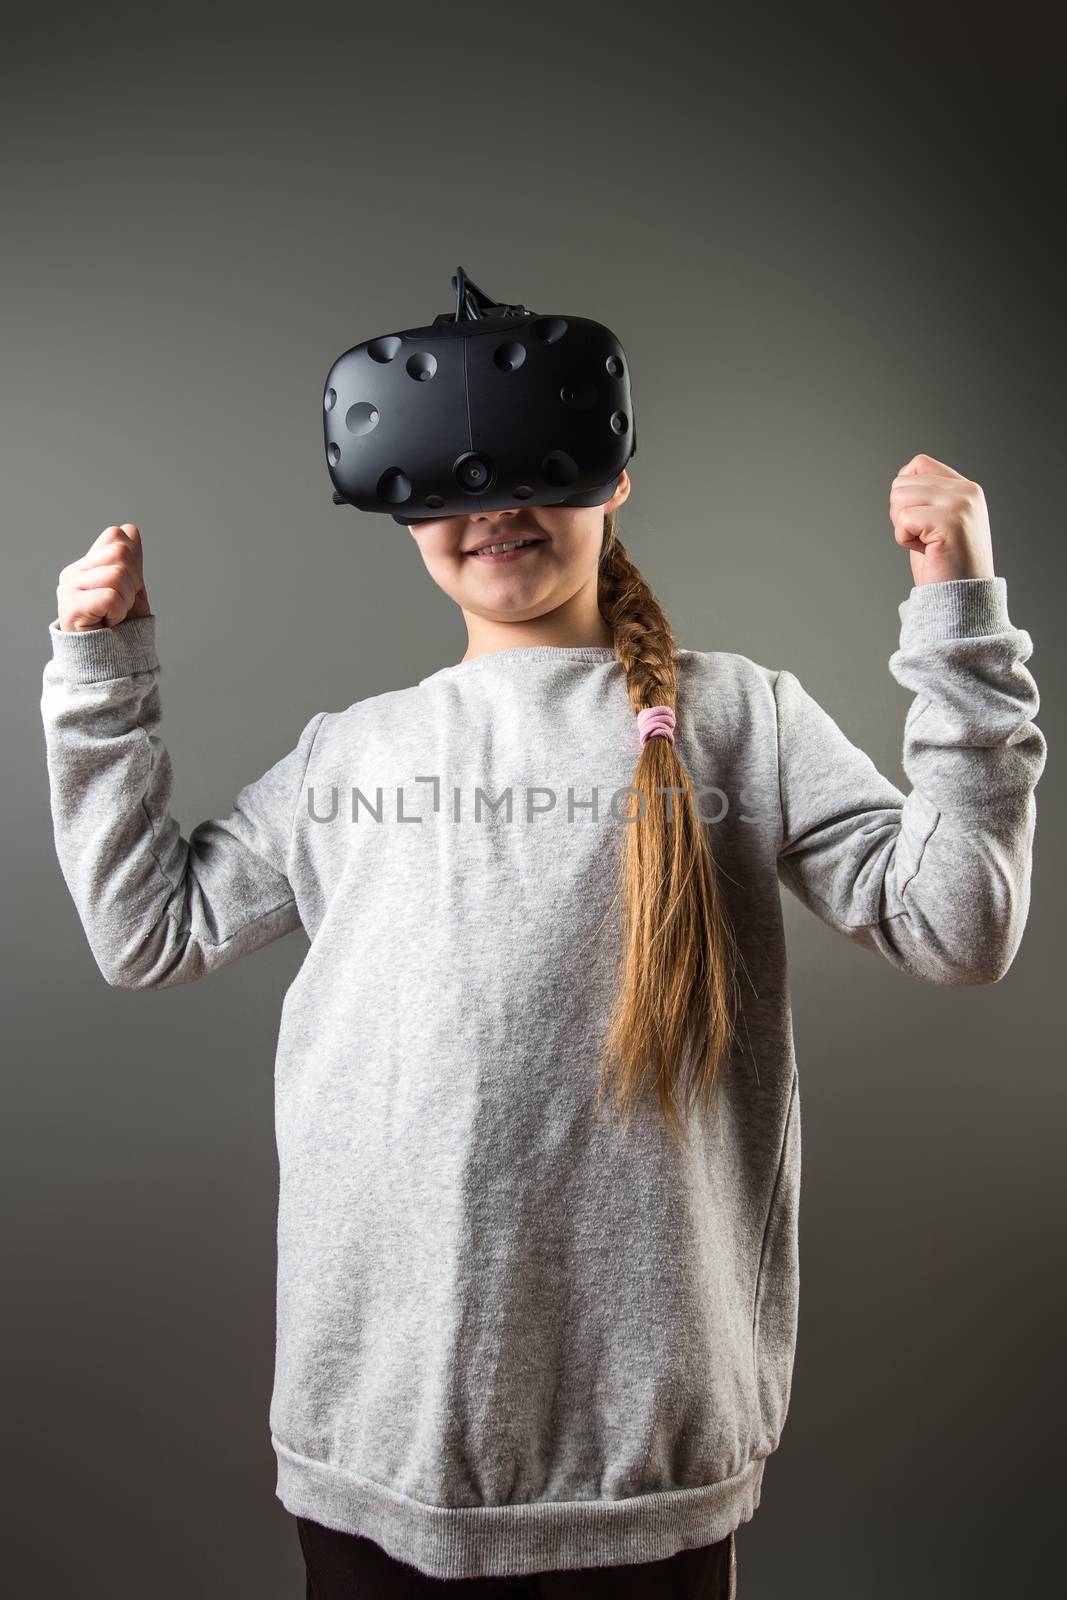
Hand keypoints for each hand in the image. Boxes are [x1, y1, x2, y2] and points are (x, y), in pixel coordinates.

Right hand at [56, 523, 151, 630]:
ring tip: (114, 614)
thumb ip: (131, 560)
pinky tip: (108, 622)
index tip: (128, 588)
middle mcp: (73, 573)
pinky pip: (110, 596)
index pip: (116, 535)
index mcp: (86, 565)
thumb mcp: (131, 589)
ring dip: (126, 599)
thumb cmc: (120, 629)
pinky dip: (118, 611)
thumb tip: (131, 529)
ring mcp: (68, 590)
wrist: (111, 662)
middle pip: (119, 552)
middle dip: (132, 581)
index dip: (134, 561)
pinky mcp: (70, 608)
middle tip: (122, 604)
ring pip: (117, 573)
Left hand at [889, 453, 995, 587]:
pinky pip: (903, 520)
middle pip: (901, 483)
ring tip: (926, 544)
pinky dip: (905, 540)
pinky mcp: (950, 522)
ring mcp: (960, 505)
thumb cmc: (944, 566)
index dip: (905, 492)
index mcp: (965, 488)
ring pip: (899, 498)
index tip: (919, 520)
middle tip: (923, 538)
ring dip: (903, 527)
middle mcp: (966, 492)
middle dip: (900, 514)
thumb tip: (903, 476)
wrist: (961, 599)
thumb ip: (927, 496)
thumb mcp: (937, 522)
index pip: (919, 464)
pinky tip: (927, 551)